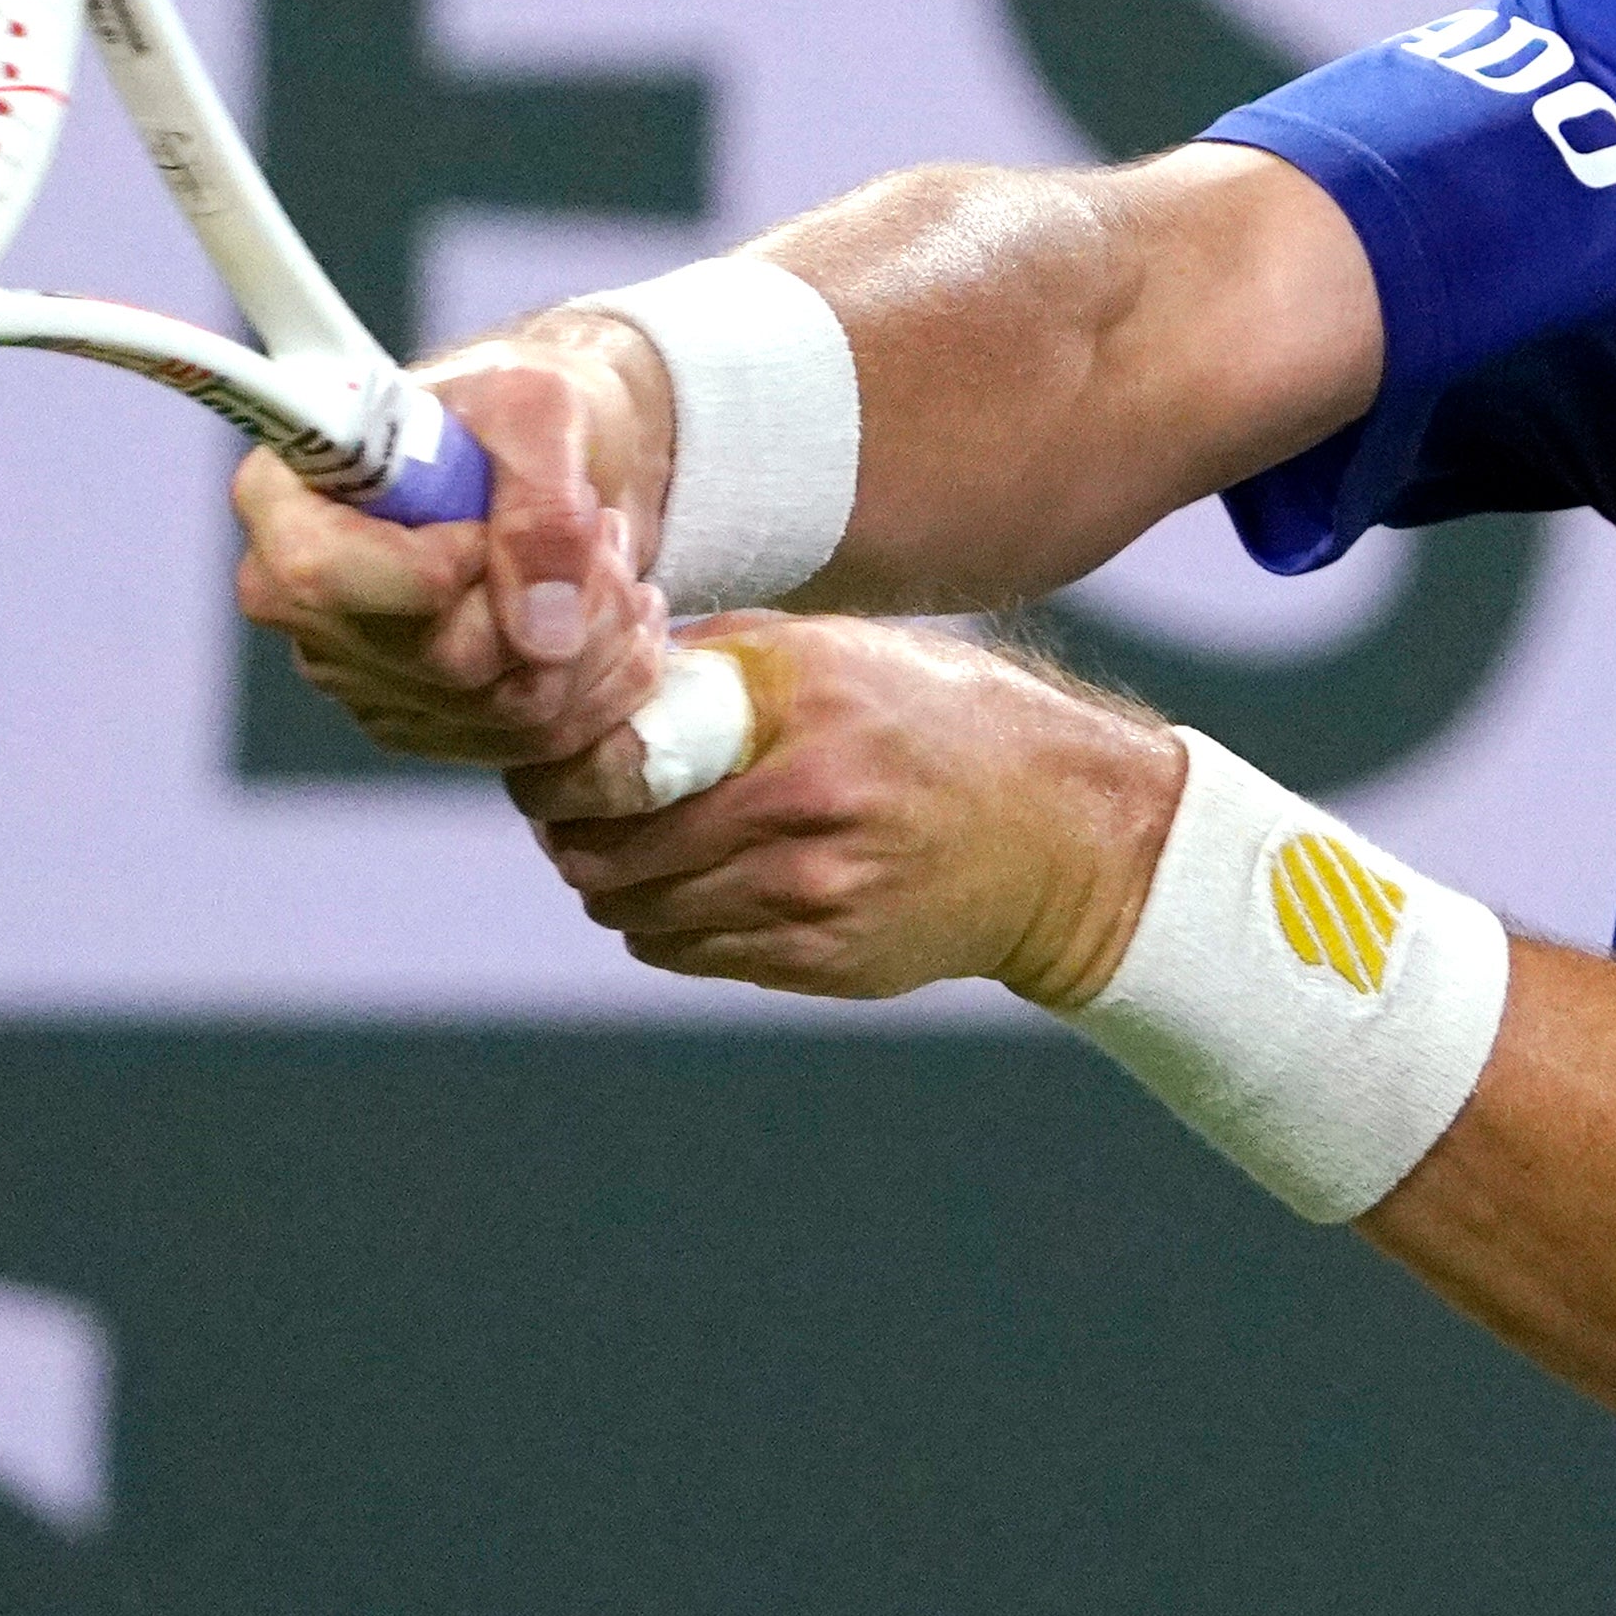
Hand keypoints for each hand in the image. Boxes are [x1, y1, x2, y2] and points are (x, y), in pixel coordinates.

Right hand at [228, 321, 679, 771]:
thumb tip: (539, 633)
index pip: (321, 578)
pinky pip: (533, 743)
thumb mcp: (541, 409)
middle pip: (443, 662)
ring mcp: (359, 673)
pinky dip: (604, 681)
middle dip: (557, 600)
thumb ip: (540, 506)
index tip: (488, 528)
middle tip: (598, 529)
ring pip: (506, 713)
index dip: (429, 571)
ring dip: (598, 637)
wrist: (555, 454)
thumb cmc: (521, 409)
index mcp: (284, 499)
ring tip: (611, 561)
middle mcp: (301, 601)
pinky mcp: (423, 721)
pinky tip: (614, 617)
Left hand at [511, 616, 1184, 1005]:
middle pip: (609, 856)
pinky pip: (691, 953)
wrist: (1062, 835)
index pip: (617, 767)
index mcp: (800, 718)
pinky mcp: (823, 962)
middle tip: (575, 812)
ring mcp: (813, 899)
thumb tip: (611, 672)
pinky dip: (668, 924)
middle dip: (573, 837)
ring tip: (638, 848)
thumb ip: (728, 658)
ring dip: (617, 886)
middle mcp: (804, 812)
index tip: (553, 765)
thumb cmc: (945, 722)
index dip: (558, 776)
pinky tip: (697, 886)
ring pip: (638, 915)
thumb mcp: (844, 653)